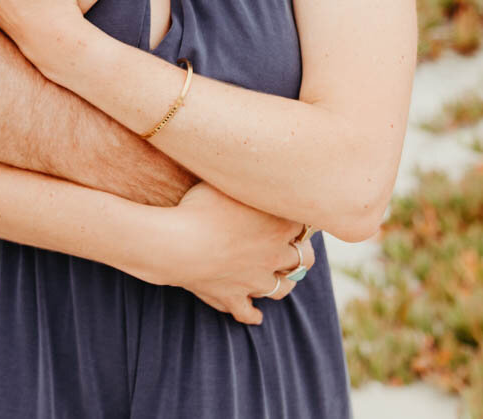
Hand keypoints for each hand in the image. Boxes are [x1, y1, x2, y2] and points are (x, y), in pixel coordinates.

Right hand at [147, 183, 314, 324]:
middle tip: (295, 247)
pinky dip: (252, 315)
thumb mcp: (225, 181)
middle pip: (303, 259)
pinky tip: (255, 316)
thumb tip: (252, 167)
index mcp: (279, 225)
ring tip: (280, 279)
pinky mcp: (234, 298)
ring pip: (282, 288)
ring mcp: (255, 280)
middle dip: (301, 253)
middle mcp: (274, 255)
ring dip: (283, 283)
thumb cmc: (200, 205)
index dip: (298, 219)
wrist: (178, 244)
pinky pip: (248, 313)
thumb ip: (245, 179)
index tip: (290, 213)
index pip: (304, 223)